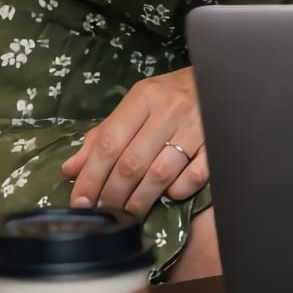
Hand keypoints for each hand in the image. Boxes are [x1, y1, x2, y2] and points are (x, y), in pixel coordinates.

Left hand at [62, 67, 208, 214]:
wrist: (220, 79)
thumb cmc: (172, 95)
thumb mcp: (136, 105)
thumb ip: (104, 135)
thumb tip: (71, 169)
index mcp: (144, 96)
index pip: (109, 142)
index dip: (91, 176)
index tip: (81, 202)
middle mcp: (170, 108)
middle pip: (132, 162)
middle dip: (112, 194)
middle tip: (104, 213)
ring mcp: (196, 126)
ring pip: (160, 173)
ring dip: (140, 200)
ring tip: (127, 213)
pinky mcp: (217, 143)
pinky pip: (193, 177)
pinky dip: (177, 191)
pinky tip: (168, 195)